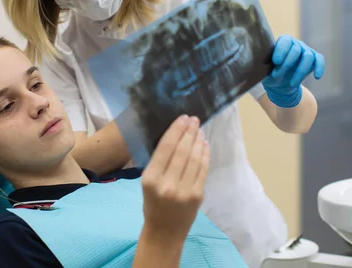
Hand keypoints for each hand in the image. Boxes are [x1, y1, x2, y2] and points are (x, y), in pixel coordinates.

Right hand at [140, 115, 209, 242]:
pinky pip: (202, 169)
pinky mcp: (197, 195)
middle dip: (189, 132)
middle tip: (194, 120)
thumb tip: (176, 136)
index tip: (182, 118)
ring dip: (198, 141)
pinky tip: (204, 145)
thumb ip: (159, 162)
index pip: (165, 148)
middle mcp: (167, 184)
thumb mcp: (147, 182)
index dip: (176, 130)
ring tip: (199, 130)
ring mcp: (184, 190)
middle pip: (181, 151)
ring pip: (194, 158)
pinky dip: (204, 155)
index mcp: (150, 179)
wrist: (164, 232)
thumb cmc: (153, 204)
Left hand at [262, 35, 324, 107]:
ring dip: (300, 71)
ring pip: (308, 56)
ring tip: (292, 83)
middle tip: (277, 75)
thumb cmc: (269, 74)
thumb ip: (262, 66)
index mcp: (282, 42)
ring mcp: (306, 51)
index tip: (275, 62)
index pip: (285, 41)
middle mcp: (295, 44)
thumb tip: (257, 64)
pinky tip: (317, 77)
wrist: (280, 85)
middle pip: (296, 50)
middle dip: (287, 64)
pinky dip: (320, 68)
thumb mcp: (263, 71)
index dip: (281, 50)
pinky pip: (319, 60)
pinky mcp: (314, 60)